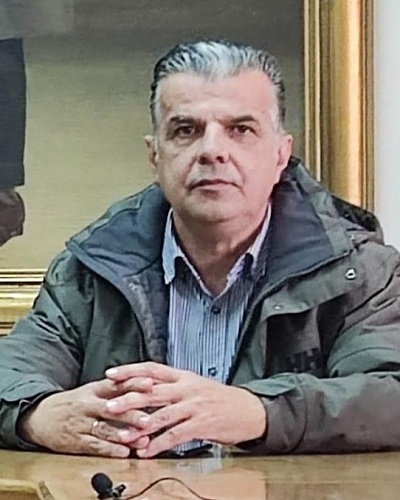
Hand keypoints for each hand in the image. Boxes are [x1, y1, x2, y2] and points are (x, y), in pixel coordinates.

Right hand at [19, 377, 154, 457]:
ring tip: (139, 437)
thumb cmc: (74, 403)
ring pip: (104, 428)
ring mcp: (81, 423)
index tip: (150, 383)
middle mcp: (88, 405)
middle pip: (112, 408)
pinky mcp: (75, 441)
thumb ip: (116, 389)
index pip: (116, 384)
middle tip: (149, 419)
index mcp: (94, 390)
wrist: (41, 416)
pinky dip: (110, 449)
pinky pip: (94, 445)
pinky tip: (123, 452)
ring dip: (122, 434)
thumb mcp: (92, 390)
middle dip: (131, 414)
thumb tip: (146, 385)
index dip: (133, 384)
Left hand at [105, 362, 266, 457]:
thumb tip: (143, 387)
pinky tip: (146, 452)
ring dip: (141, 426)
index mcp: (182, 376)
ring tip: (123, 435)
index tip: (110, 374)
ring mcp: (194, 406)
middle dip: (129, 399)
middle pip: (153, 391)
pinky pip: (176, 435)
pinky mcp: (202, 424)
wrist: (247, 409)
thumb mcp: (194, 384)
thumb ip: (171, 385)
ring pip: (163, 414)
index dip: (130, 370)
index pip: (151, 368)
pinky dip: (159, 444)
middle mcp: (186, 388)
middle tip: (109, 406)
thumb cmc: (218, 398)